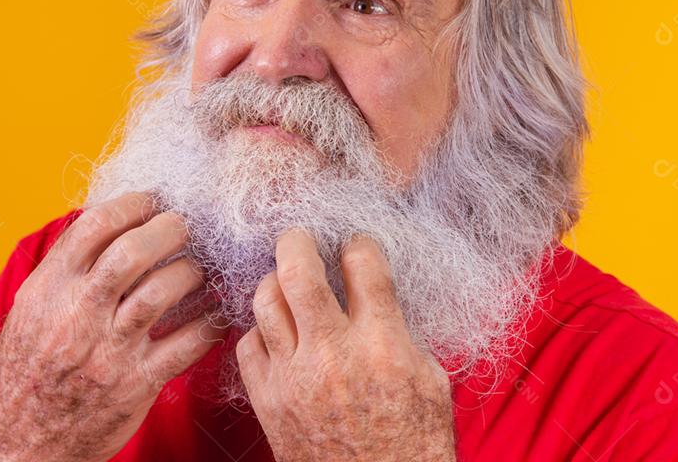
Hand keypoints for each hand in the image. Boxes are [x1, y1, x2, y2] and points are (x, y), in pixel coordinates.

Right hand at [0, 192, 224, 461]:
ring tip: (199, 269)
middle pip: (134, 252)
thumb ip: (67, 266)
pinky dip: (211, 321)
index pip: (95, 226)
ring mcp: (109, 349)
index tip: (153, 201)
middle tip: (185, 227)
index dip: (132, 204)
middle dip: (170, 230)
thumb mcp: (32, 308)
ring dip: (192, 272)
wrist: (19, 439)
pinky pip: (188, 342)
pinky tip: (216, 311)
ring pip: (163, 292)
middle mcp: (78, 314)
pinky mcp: (137, 383)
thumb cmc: (29, 368)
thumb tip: (108, 221)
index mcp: (50, 288)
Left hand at [236, 230, 455, 461]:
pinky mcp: (267, 401)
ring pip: (264, 300)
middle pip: (297, 270)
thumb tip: (377, 293)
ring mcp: (293, 378)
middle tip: (300, 237)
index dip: (358, 243)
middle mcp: (332, 355)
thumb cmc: (413, 447)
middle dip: (296, 240)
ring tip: (288, 283)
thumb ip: (400, 331)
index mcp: (382, 346)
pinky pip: (247, 343)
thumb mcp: (430, 383)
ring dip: (275, 282)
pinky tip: (278, 333)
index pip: (362, 264)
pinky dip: (260, 330)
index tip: (356, 246)